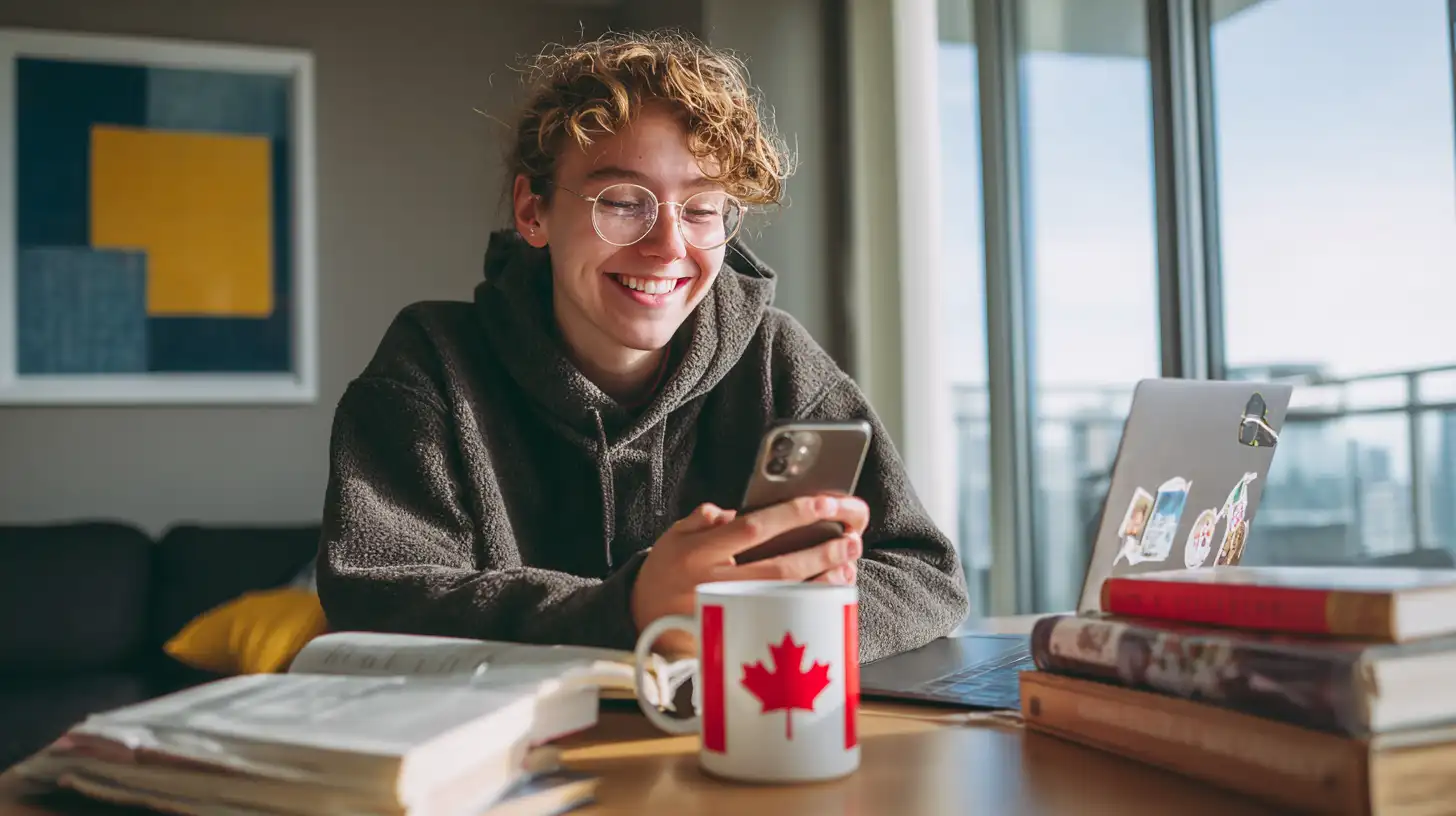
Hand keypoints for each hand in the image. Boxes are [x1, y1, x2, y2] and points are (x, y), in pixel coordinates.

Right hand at [631, 495, 868, 655]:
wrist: (642, 621)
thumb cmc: (665, 572)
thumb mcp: (673, 537)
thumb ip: (699, 520)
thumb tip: (726, 512)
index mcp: (698, 553)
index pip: (753, 529)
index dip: (791, 515)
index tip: (824, 502)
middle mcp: (713, 585)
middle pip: (777, 569)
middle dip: (819, 552)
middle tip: (850, 539)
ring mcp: (725, 615)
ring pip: (782, 599)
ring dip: (820, 582)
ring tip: (848, 564)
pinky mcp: (732, 636)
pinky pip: (777, 622)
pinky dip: (806, 607)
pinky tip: (827, 595)